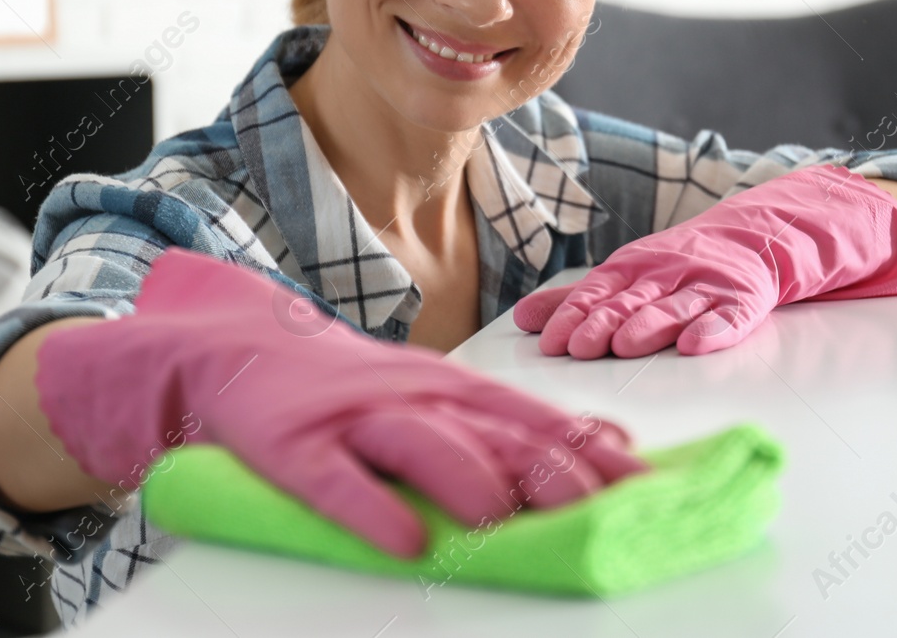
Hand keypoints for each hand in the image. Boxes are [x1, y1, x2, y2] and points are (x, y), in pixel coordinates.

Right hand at [36, 249, 648, 557]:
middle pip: (496, 431)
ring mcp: (357, 418)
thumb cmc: (360, 392)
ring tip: (501, 519)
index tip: (651, 491)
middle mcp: (419, 396)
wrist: (244, 353)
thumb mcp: (441, 397)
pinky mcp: (297, 447)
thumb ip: (518, 425)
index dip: (596, 455)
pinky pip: (336, 482)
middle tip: (598, 510)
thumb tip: (613, 446)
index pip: (542, 420)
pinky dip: (370, 511)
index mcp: (458, 389)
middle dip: (550, 468)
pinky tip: (402, 542)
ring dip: (466, 479)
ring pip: (424, 445)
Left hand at [513, 164, 896, 358]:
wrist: (756, 237)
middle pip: (630, 299)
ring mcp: (706, 285)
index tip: (549, 341)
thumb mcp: (627, 275)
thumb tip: (524, 320)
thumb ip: (576, 299)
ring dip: (649, 326)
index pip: (598, 290)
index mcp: (635, 267)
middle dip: (602, 322)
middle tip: (577, 347)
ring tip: (625, 346)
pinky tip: (696, 345)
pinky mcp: (744, 299)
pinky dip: (714, 330)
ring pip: (674, 307)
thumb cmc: (679, 266)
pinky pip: (729, 316)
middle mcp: (667, 273)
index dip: (573, 314)